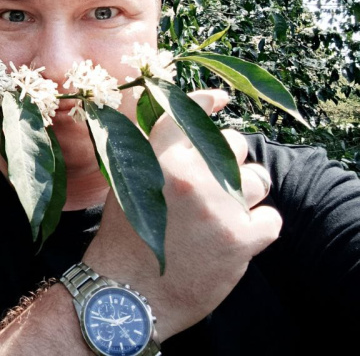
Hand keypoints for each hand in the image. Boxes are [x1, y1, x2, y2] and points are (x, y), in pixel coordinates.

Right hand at [83, 89, 281, 341]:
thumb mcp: (124, 185)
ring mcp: (218, 207)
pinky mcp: (241, 239)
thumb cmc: (123, 240)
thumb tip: (169, 124)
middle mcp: (190, 177)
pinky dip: (258, 228)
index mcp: (156, 160)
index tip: (221, 99)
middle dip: (228, 161)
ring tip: (223, 214)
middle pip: (232, 145)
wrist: (129, 295)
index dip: (206, 101)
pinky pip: (271, 218)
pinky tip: (235, 239)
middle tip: (212, 186)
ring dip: (247, 194)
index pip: (185, 115)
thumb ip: (149, 154)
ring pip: (258, 179)